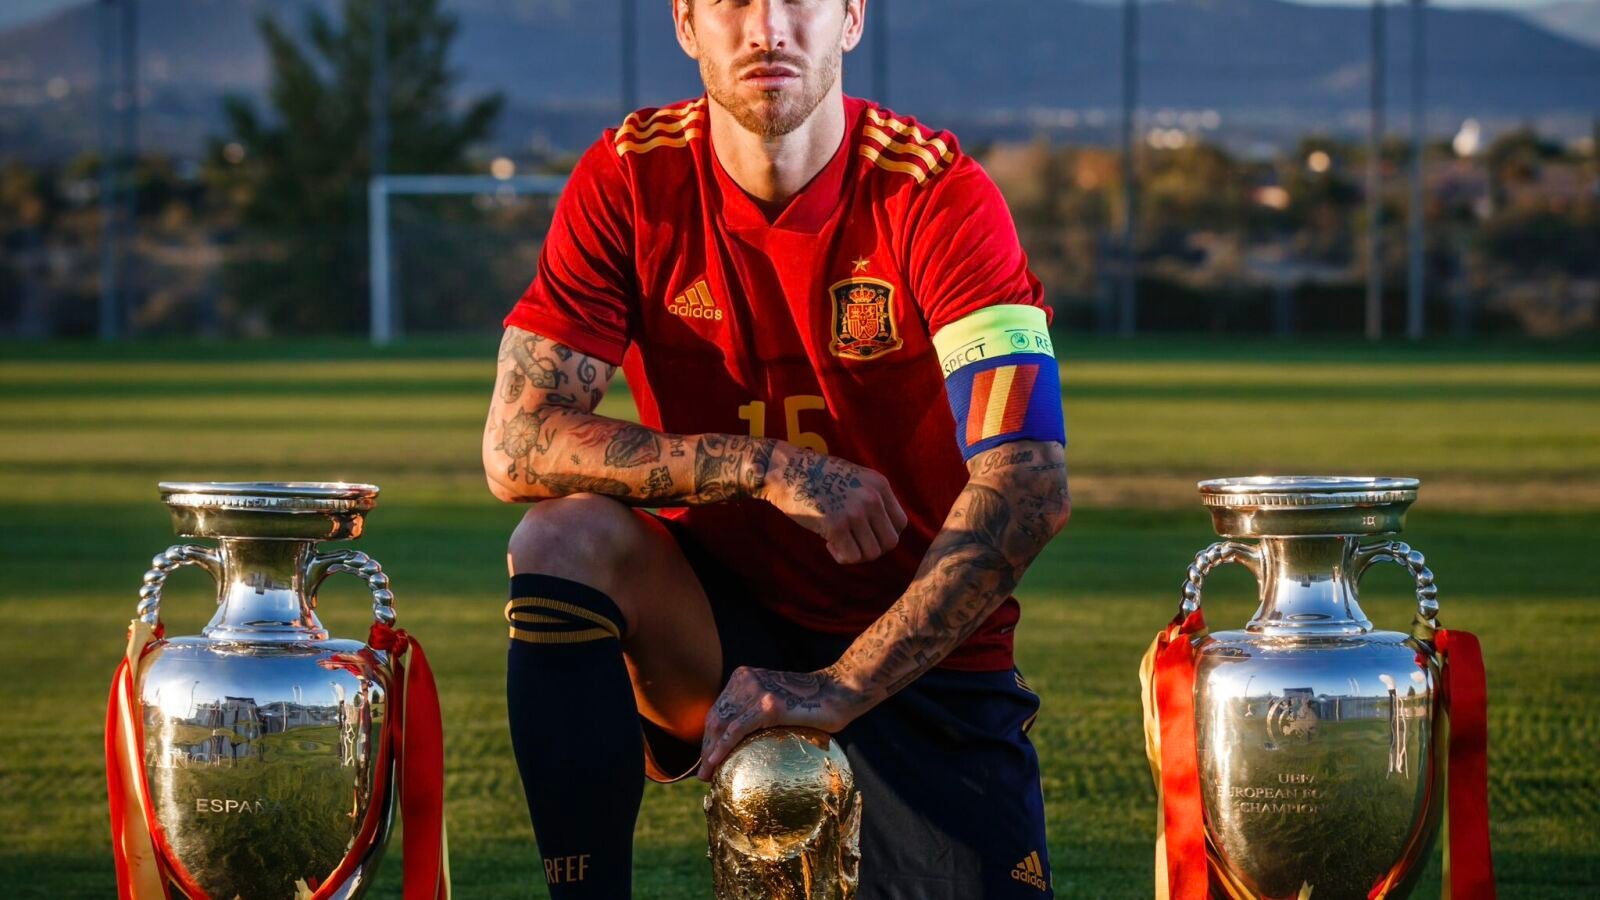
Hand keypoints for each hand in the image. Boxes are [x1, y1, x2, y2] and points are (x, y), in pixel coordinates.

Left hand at [696, 665, 868, 780]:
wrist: (839, 692)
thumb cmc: (812, 703)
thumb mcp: (776, 699)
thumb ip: (757, 710)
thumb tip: (740, 742)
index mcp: (745, 677)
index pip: (718, 709)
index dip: (708, 736)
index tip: (706, 758)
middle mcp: (747, 680)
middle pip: (716, 717)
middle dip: (706, 747)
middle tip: (703, 773)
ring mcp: (757, 691)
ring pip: (722, 725)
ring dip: (710, 752)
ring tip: (707, 774)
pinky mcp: (769, 706)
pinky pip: (738, 730)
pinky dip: (722, 747)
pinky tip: (715, 762)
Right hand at [758, 444, 908, 563]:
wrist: (786, 470)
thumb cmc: (817, 476)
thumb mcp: (856, 478)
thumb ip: (872, 499)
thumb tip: (880, 531)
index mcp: (880, 484)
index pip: (900, 523)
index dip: (884, 534)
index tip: (866, 533)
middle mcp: (872, 498)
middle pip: (890, 542)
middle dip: (872, 548)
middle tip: (853, 542)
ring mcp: (855, 512)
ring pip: (871, 553)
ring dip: (855, 554)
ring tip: (839, 541)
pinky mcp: (836, 526)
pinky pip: (850, 557)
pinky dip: (841, 557)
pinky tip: (829, 543)